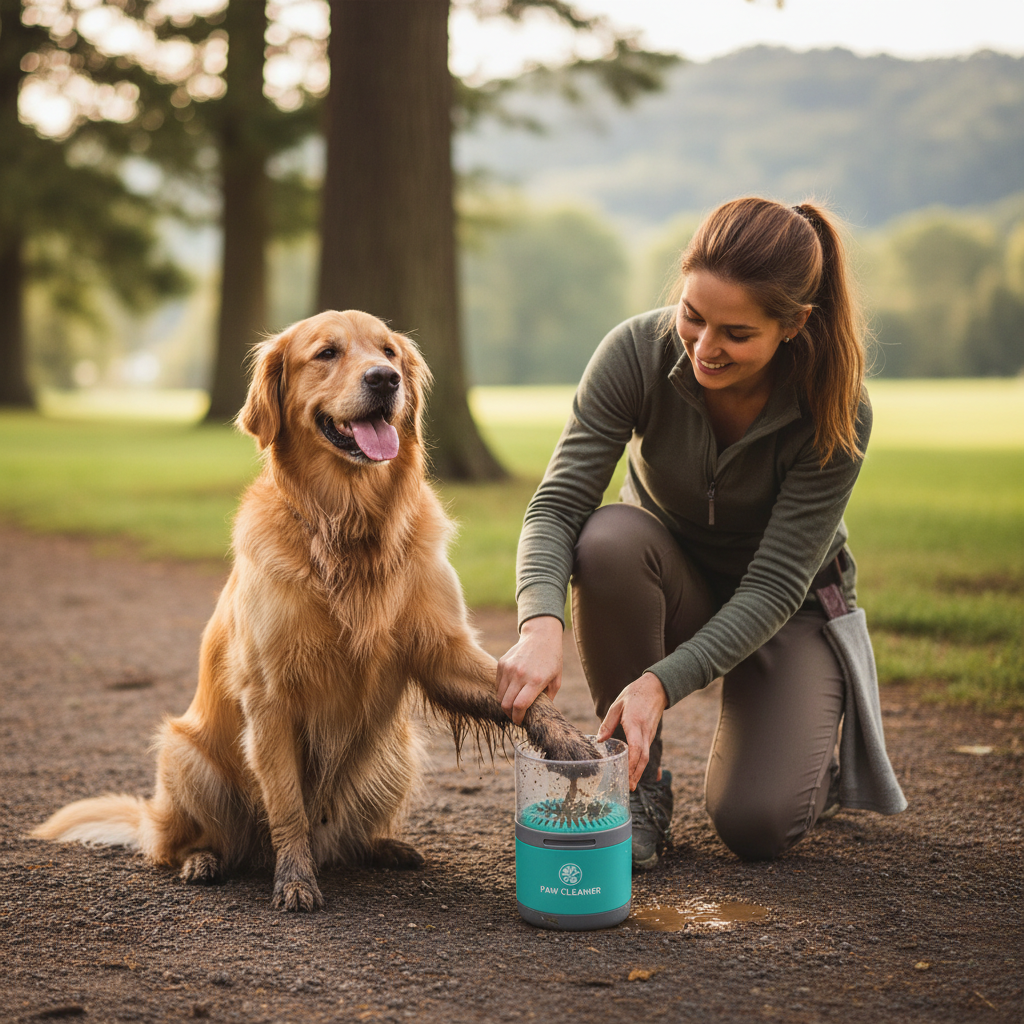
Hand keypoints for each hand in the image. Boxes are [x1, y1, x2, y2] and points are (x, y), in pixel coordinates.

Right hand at [496, 616, 562, 725]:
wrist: (541, 636)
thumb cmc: (552, 660)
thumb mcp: (556, 681)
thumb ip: (547, 699)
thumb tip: (539, 715)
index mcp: (535, 680)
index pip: (520, 706)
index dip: (518, 718)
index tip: (520, 722)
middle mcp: (520, 674)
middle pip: (506, 704)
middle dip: (510, 715)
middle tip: (515, 717)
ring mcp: (509, 668)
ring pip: (500, 696)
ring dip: (505, 704)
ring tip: (513, 705)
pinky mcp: (502, 663)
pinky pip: (498, 684)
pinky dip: (502, 691)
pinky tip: (512, 690)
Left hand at [597, 672, 667, 789]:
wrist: (656, 688)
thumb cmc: (634, 694)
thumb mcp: (617, 704)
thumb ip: (608, 723)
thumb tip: (599, 740)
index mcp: (635, 723)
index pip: (636, 747)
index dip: (632, 762)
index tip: (627, 774)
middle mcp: (644, 731)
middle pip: (643, 757)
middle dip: (636, 774)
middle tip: (629, 787)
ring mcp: (649, 734)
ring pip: (646, 756)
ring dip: (639, 771)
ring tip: (631, 784)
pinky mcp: (650, 735)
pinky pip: (646, 752)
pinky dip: (641, 764)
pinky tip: (634, 771)